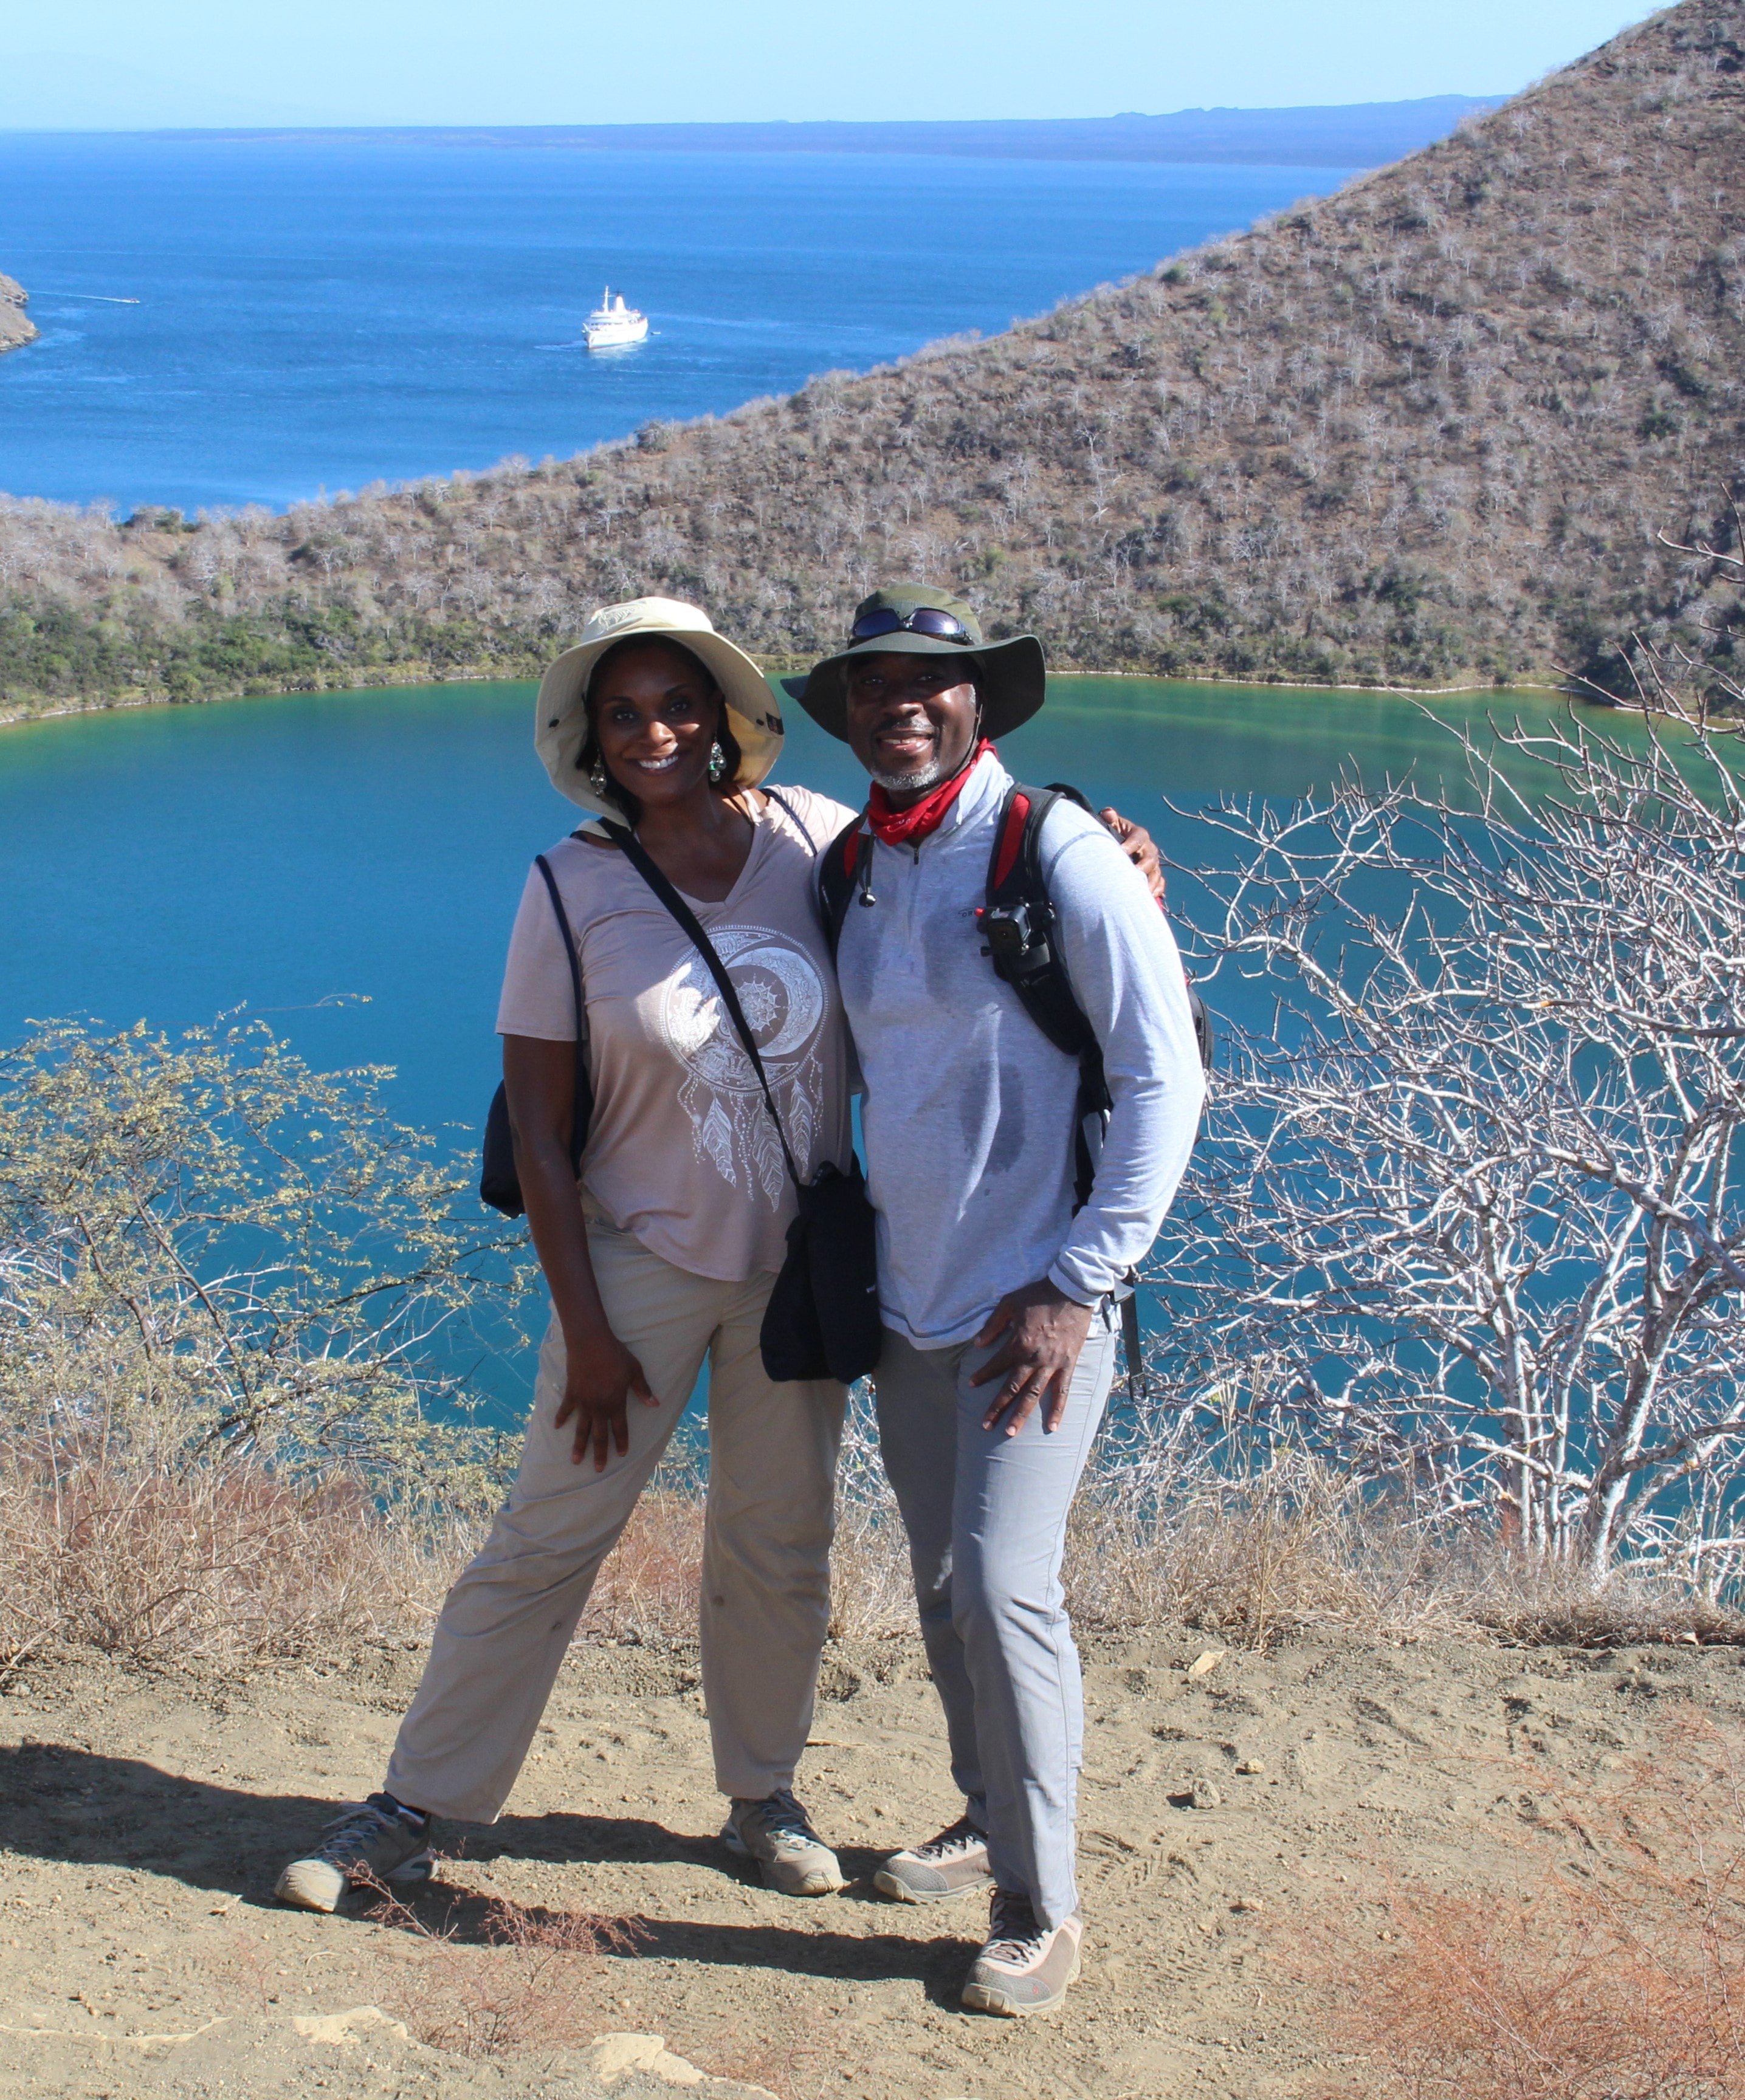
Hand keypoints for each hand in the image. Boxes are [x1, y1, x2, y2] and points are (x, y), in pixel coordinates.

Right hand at [554, 1325, 656, 1469]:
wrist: (591, 1342)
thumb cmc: (616, 1355)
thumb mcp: (634, 1371)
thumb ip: (643, 1390)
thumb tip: (656, 1404)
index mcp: (615, 1403)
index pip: (620, 1428)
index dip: (621, 1442)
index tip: (622, 1454)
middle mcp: (598, 1407)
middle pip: (599, 1435)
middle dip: (599, 1453)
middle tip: (598, 1469)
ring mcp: (583, 1402)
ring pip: (581, 1429)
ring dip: (579, 1445)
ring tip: (575, 1460)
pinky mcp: (571, 1393)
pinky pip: (565, 1410)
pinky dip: (561, 1418)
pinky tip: (557, 1427)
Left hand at [968, 1280, 1096, 1435]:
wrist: (1071, 1291)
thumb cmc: (1038, 1295)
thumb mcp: (1009, 1303)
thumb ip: (993, 1325)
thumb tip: (978, 1344)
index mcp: (1018, 1343)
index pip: (996, 1365)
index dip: (982, 1375)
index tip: (970, 1385)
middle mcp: (1034, 1358)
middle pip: (1012, 1388)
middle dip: (997, 1407)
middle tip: (985, 1425)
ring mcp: (1052, 1364)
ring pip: (1034, 1395)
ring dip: (1021, 1415)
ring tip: (1010, 1432)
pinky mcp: (1068, 1364)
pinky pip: (1062, 1391)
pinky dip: (1057, 1410)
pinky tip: (1052, 1427)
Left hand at [1099, 807, 1165, 901]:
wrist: (1119, 847)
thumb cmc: (1113, 835)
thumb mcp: (1110, 825)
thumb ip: (1109, 819)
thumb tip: (1108, 813)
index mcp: (1139, 834)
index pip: (1138, 838)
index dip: (1130, 844)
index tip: (1121, 851)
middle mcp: (1148, 848)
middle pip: (1150, 858)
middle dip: (1142, 866)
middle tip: (1133, 874)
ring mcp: (1153, 863)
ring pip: (1156, 872)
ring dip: (1150, 882)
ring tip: (1142, 891)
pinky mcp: (1154, 875)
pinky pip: (1160, 883)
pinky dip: (1156, 890)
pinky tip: (1149, 897)